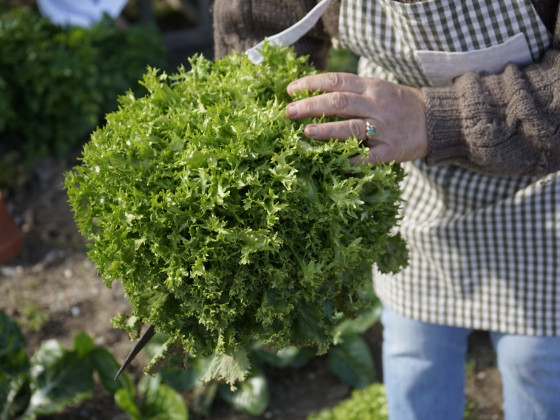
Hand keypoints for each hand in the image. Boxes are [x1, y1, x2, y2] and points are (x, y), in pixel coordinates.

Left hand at [285, 72, 427, 165]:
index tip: (290, 90)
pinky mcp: (391, 150)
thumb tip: (313, 96)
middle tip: (289, 112)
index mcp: (370, 87)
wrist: (437, 120)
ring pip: (352, 128)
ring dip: (327, 130)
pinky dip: (352, 161)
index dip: (311, 84)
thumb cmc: (399, 105)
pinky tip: (336, 163)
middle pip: (339, 103)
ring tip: (306, 132)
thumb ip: (351, 92)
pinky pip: (369, 157)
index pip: (336, 81)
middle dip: (311, 106)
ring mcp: (384, 128)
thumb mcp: (378, 89)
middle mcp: (376, 105)